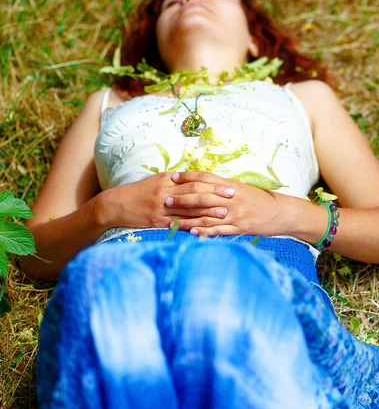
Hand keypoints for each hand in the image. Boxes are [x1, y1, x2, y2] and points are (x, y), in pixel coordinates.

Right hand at [100, 171, 236, 229]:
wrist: (116, 205)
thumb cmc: (138, 193)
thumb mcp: (155, 181)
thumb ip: (174, 181)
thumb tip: (193, 178)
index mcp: (167, 180)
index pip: (194, 180)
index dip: (213, 182)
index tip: (229, 185)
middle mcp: (166, 192)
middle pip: (195, 192)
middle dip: (215, 194)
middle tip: (233, 196)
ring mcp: (162, 208)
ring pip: (189, 209)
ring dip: (208, 211)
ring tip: (225, 213)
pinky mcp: (158, 222)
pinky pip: (178, 225)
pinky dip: (192, 226)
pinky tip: (205, 229)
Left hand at [167, 171, 290, 236]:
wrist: (282, 213)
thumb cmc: (261, 199)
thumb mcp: (243, 188)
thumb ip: (224, 187)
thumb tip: (205, 184)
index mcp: (231, 186)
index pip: (206, 178)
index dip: (188, 177)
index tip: (173, 177)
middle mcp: (231, 199)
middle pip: (202, 196)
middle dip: (182, 198)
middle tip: (167, 200)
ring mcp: (235, 214)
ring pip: (207, 215)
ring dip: (188, 218)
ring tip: (172, 220)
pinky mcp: (239, 228)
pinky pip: (218, 231)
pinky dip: (204, 232)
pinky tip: (191, 233)